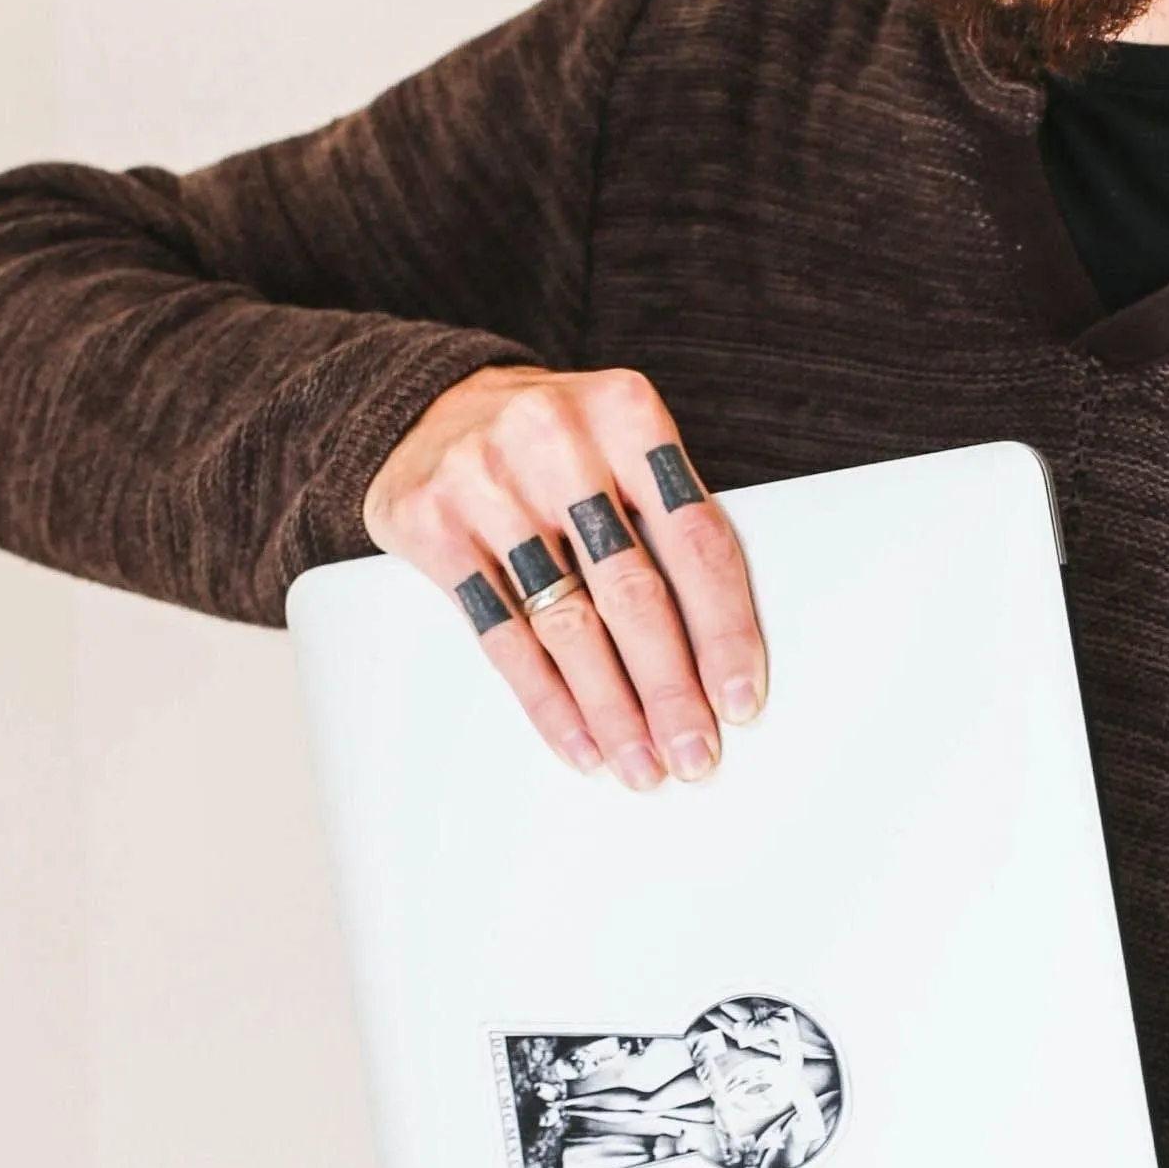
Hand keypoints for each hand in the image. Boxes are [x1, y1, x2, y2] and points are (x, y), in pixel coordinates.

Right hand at [364, 365, 767, 792]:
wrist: (428, 404)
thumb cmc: (554, 443)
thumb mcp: (618, 442)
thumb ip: (665, 517)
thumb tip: (720, 655)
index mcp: (626, 413)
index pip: (696, 538)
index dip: (724, 629)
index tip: (740, 699)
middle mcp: (557, 441)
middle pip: (632, 591)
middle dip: (670, 688)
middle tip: (694, 754)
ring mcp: (486, 483)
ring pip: (566, 624)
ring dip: (610, 709)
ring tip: (639, 764)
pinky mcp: (431, 525)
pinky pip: (502, 636)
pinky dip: (546, 699)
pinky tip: (578, 742)